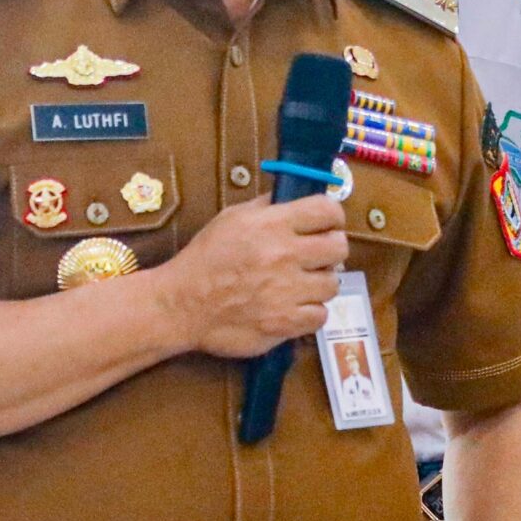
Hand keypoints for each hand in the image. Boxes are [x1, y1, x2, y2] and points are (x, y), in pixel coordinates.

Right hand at [155, 194, 347, 357]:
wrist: (182, 304)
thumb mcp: (232, 218)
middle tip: (316, 256)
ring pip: (333, 284)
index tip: (326, 224)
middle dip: (330, 249)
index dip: (332, 216)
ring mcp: (287, 291)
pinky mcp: (285, 322)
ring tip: (300, 284)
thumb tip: (296, 197)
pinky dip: (310, 312)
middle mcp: (284, 255)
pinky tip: (293, 307)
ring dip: (319, 284)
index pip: (327, 210)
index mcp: (272, 224)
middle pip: (339, 247)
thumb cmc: (206, 259)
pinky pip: (320, 315)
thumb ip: (268, 206)